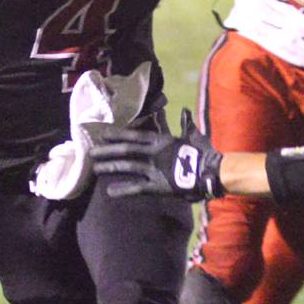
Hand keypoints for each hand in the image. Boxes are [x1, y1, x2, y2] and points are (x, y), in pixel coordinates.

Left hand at [91, 109, 222, 199]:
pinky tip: (110, 192)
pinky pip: (137, 187)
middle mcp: (154, 152)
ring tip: (95, 169)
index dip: (117, 134)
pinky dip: (123, 190)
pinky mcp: (158, 185)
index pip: (134, 135)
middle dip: (107, 150)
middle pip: (126, 149)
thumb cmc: (204, 152)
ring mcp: (155, 169)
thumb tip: (186, 110)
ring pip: (127, 166)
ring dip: (110, 167)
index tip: (102, 134)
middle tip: (91, 152)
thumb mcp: (194, 135)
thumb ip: (186, 123)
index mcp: (161, 140)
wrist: (212, 171)